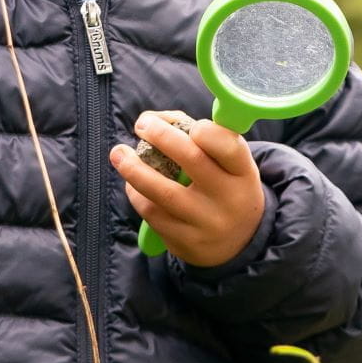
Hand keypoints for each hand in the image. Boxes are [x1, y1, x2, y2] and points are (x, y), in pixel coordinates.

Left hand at [111, 111, 266, 267]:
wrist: (238, 241)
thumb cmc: (226, 186)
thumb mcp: (229, 163)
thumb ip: (200, 136)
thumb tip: (155, 119)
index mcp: (243, 173)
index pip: (228, 146)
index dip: (206, 130)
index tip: (189, 124)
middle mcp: (229, 199)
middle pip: (192, 160)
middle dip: (161, 136)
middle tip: (142, 125)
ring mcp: (206, 223)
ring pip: (163, 192)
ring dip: (134, 169)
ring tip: (118, 153)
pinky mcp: (185, 242)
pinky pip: (152, 214)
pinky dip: (137, 195)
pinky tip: (132, 185)